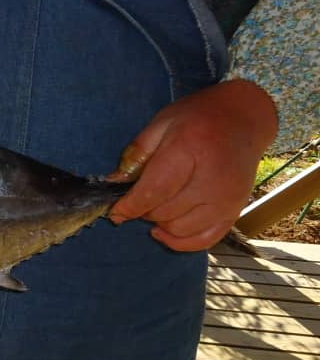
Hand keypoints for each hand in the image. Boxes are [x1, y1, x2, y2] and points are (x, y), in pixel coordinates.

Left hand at [107, 79, 277, 251]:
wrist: (245, 118)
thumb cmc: (199, 118)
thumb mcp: (161, 123)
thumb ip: (136, 154)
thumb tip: (114, 183)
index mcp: (189, 150)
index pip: (153, 191)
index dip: (129, 206)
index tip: (114, 212)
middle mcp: (212, 179)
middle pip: (164, 212)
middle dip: (143, 210)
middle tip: (139, 196)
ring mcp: (227, 199)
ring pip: (180, 230)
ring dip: (160, 223)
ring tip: (155, 206)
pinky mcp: (235, 211)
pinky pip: (204, 240)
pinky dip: (180, 241)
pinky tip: (164, 230)